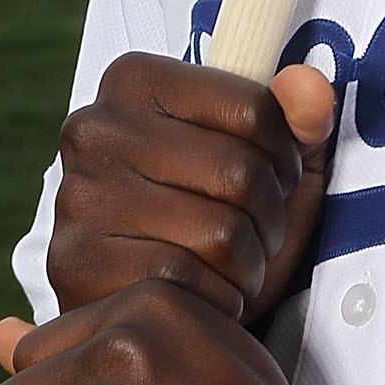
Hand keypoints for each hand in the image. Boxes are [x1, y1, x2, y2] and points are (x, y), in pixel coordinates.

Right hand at [45, 53, 335, 324]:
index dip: (285, 155)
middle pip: (238, 172)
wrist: (160, 304)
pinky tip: (203, 292)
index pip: (252, 109)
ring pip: (218, 232)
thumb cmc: (218, 216)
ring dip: (248, 263)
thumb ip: (298, 113)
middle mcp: (94, 128)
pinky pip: (184, 282)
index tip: (273, 174)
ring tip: (232, 263)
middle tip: (256, 230)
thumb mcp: (271, 157)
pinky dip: (215, 298)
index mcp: (135, 80)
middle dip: (270, 215)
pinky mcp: (76, 265)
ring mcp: (78, 197)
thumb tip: (308, 85)